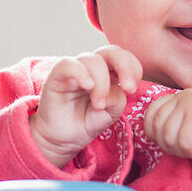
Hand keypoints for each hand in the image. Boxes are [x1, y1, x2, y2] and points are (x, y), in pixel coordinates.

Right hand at [30, 46, 142, 167]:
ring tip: (99, 104)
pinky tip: (88, 86)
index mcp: (109, 72)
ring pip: (93, 60)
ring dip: (102, 83)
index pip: (125, 57)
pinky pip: (69, 64)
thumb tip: (114, 88)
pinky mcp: (57, 75)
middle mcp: (93, 67)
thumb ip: (117, 97)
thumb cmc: (87, 122)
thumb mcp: (111, 112)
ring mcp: (75, 69)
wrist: (64, 138)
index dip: (134, 67)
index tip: (132, 89)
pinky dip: (81, 73)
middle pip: (111, 51)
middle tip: (128, 88)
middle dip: (125, 66)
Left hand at [143, 89, 191, 165]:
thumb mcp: (186, 124)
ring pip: (169, 138)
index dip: (158, 134)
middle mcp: (183, 95)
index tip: (178, 139)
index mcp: (176, 96)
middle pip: (156, 130)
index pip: (149, 116)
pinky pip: (184, 143)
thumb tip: (144, 130)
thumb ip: (167, 123)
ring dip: (184, 150)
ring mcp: (191, 103)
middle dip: (171, 145)